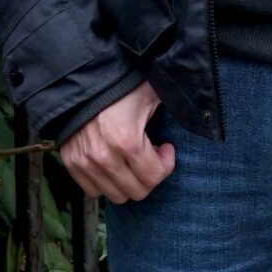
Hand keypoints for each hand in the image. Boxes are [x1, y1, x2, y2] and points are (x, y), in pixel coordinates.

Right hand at [57, 80, 174, 204]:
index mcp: (127, 140)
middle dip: (150, 176)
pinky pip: (93, 190)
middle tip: (151, 156)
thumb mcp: (153, 93)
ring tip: (132, 159)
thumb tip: (201, 117)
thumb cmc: (123, 84)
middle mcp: (103, 156)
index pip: (154, 177)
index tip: (165, 148)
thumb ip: (176, 107)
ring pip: (116, 195)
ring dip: (129, 181)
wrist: (83, 77)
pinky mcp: (70, 162)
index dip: (166, 164)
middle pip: (137, 191)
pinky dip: (106, 182)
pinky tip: (114, 162)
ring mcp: (84, 161)